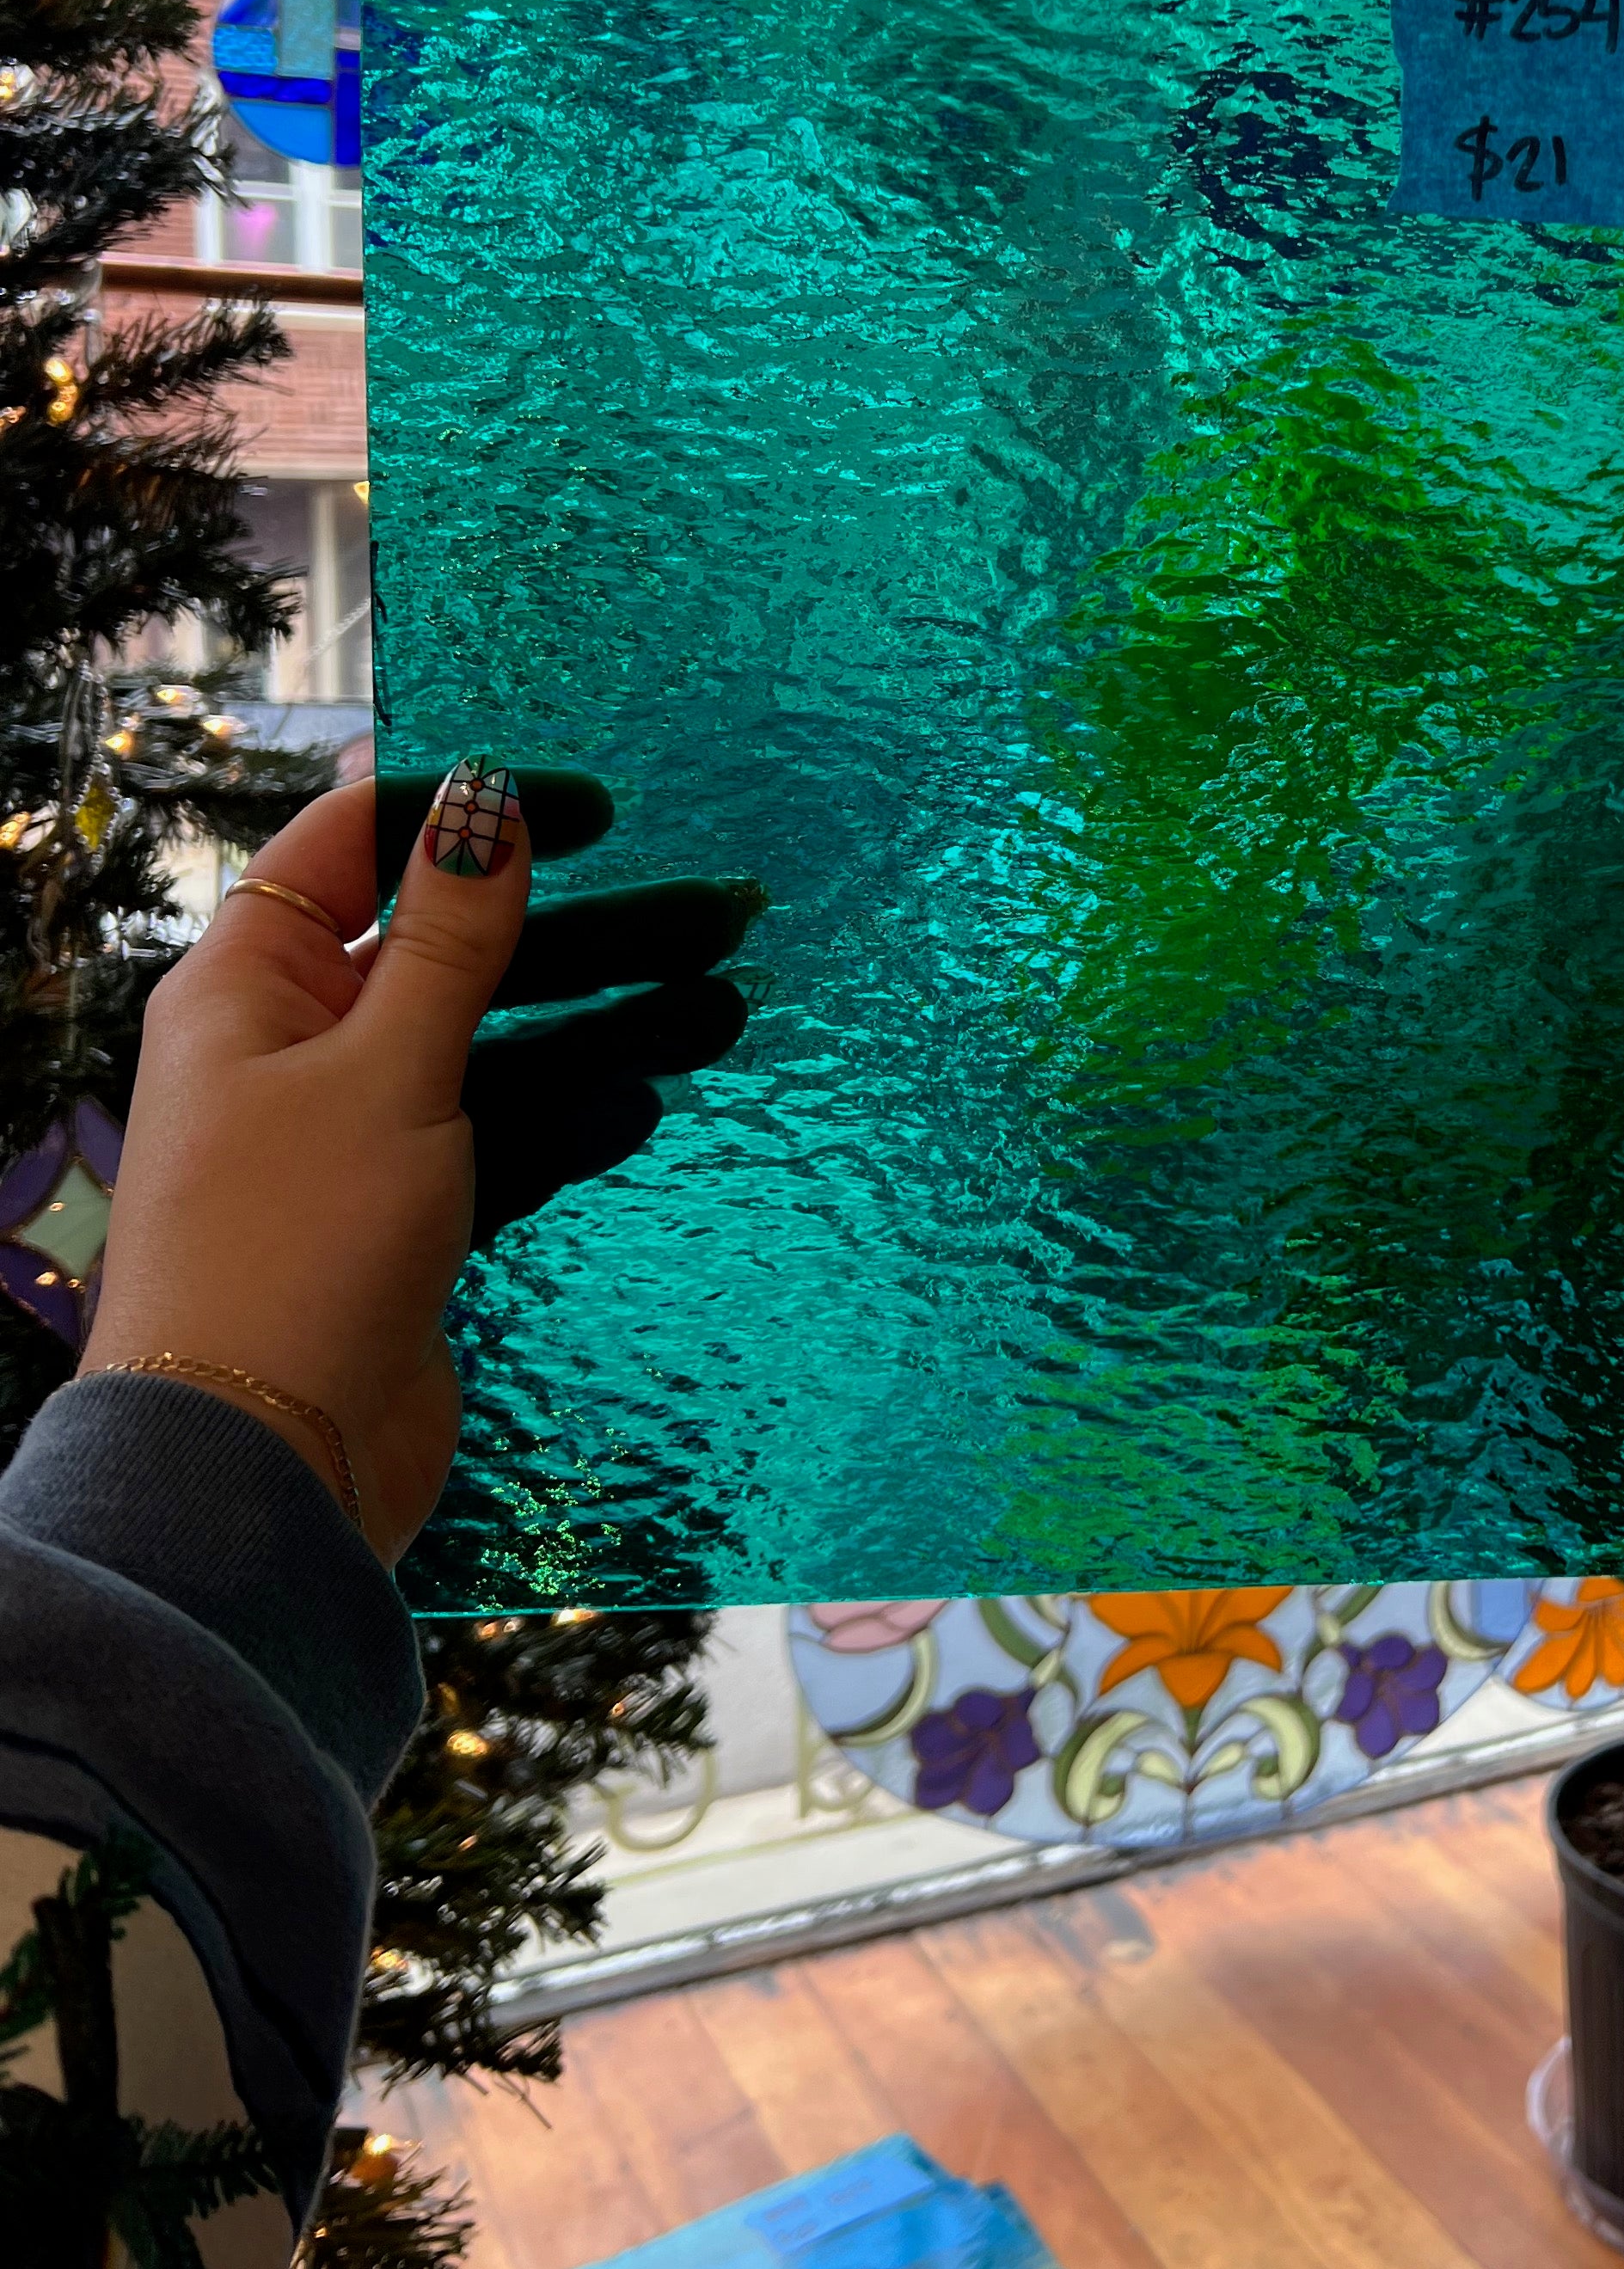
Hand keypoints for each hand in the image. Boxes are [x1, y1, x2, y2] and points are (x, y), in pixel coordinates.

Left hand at [88, 767, 754, 1562]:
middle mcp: (294, 1050)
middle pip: (453, 949)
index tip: (591, 805)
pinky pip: (504, 1141)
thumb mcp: (386, 1068)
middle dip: (582, 929)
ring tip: (726, 1008)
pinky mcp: (405, 1225)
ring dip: (603, 1025)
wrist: (265, 1468)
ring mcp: (353, 1142)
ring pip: (496, 1049)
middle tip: (717, 910)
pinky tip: (649, 1099)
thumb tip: (488, 800)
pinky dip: (572, 1119)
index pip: (358, 844)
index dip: (469, 808)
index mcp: (253, 985)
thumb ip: (451, 938)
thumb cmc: (295, 1249)